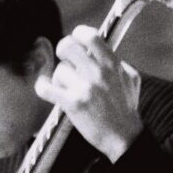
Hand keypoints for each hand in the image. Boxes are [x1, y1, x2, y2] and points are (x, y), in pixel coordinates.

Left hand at [34, 25, 142, 162]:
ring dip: (60, 79)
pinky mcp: (73, 103)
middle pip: (67, 46)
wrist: (123, 136)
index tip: (76, 42)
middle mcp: (98, 72)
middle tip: (65, 60)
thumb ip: (116, 61)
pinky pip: (46, 88)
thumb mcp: (130, 77)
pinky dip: (42, 87)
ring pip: (59, 70)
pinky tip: (45, 88)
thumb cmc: (126, 108)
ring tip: (68, 88)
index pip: (89, 35)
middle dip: (63, 51)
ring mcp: (85, 88)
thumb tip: (99, 51)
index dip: (78, 35)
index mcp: (112, 63)